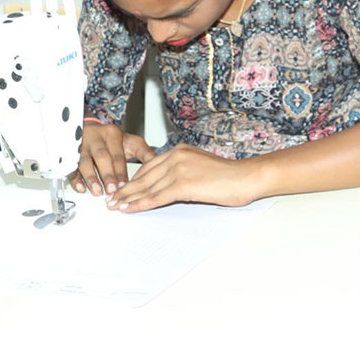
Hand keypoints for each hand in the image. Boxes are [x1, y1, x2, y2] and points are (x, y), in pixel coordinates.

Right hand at [70, 121, 154, 196]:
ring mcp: (82, 144)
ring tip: (96, 191)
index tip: (124, 185)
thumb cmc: (113, 140)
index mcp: (113, 134)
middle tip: (111, 191)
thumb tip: (160, 164)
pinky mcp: (71, 152)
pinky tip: (79, 187)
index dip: (121, 171)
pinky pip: (71, 165)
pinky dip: (74, 177)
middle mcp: (96, 137)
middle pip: (101, 157)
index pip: (118, 154)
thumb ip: (145, 153)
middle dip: (106, 175)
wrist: (92, 128)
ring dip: (90, 177)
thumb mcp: (131, 142)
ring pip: (84, 160)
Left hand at [106, 144, 261, 211]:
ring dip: (129, 198)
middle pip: (144, 176)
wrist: (246, 178)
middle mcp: (176, 156)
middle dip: (126, 189)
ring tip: (116, 207)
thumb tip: (170, 187)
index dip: (134, 180)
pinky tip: (130, 209)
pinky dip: (140, 204)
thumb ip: (183, 172)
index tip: (123, 188)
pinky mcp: (183, 184)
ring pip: (147, 187)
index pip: (149, 166)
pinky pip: (156, 197)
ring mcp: (179, 169)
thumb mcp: (201, 167)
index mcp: (179, 151)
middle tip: (112, 200)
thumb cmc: (230, 177)